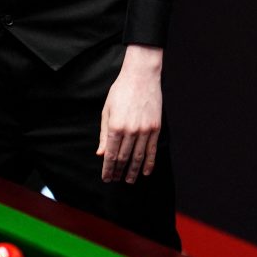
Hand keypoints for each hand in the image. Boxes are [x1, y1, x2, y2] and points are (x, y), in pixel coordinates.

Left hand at [96, 45, 162, 183]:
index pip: (111, 155)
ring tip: (129, 180)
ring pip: (138, 157)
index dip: (108, 169)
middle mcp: (130, 130)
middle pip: (123, 158)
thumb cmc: (120, 91)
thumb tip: (101, 154)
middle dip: (118, 171)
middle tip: (116, 180)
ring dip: (133, 171)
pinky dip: (149, 163)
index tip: (106, 178)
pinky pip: (152, 150)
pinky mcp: (155, 128)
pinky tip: (145, 172)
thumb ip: (104, 134)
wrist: (141, 76)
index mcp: (115, 126)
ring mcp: (144, 130)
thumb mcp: (107, 110)